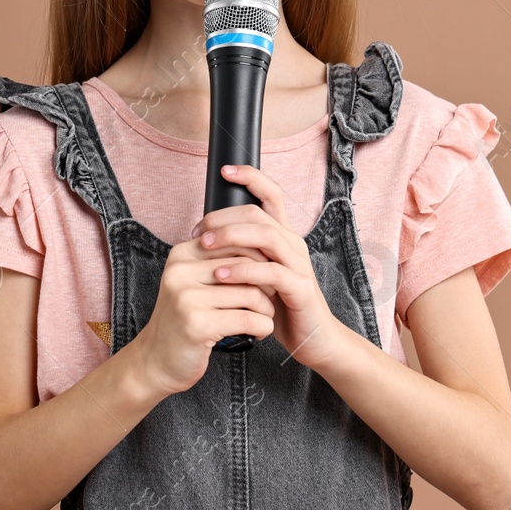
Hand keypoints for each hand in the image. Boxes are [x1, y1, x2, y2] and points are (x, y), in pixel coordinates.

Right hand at [128, 227, 279, 397]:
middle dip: (267, 286)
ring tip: (262, 319)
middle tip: (268, 303)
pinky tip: (258, 333)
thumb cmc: (186, 320)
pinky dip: (263, 327)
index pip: (236, 244)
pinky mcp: (197, 325)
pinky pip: (249, 320)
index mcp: (182, 254)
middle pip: (247, 268)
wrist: (156, 361)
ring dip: (267, 310)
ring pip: (252, 294)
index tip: (264, 282)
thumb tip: (269, 250)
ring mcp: (186, 298)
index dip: (260, 263)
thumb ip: (224, 264)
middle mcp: (180, 271)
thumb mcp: (197, 284)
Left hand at [191, 163, 345, 370]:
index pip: (271, 194)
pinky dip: (243, 270)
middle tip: (197, 230)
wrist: (313, 338)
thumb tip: (207, 235)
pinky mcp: (300, 288)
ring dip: (230, 237)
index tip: (225, 170)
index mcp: (283, 236)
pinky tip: (221, 275)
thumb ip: (243, 253)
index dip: (251, 176)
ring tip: (204, 247)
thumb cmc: (281, 305)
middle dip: (224, 216)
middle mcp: (293, 244)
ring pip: (266, 235)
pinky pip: (271, 271)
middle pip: (259, 213)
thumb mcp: (258, 273)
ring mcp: (298, 265)